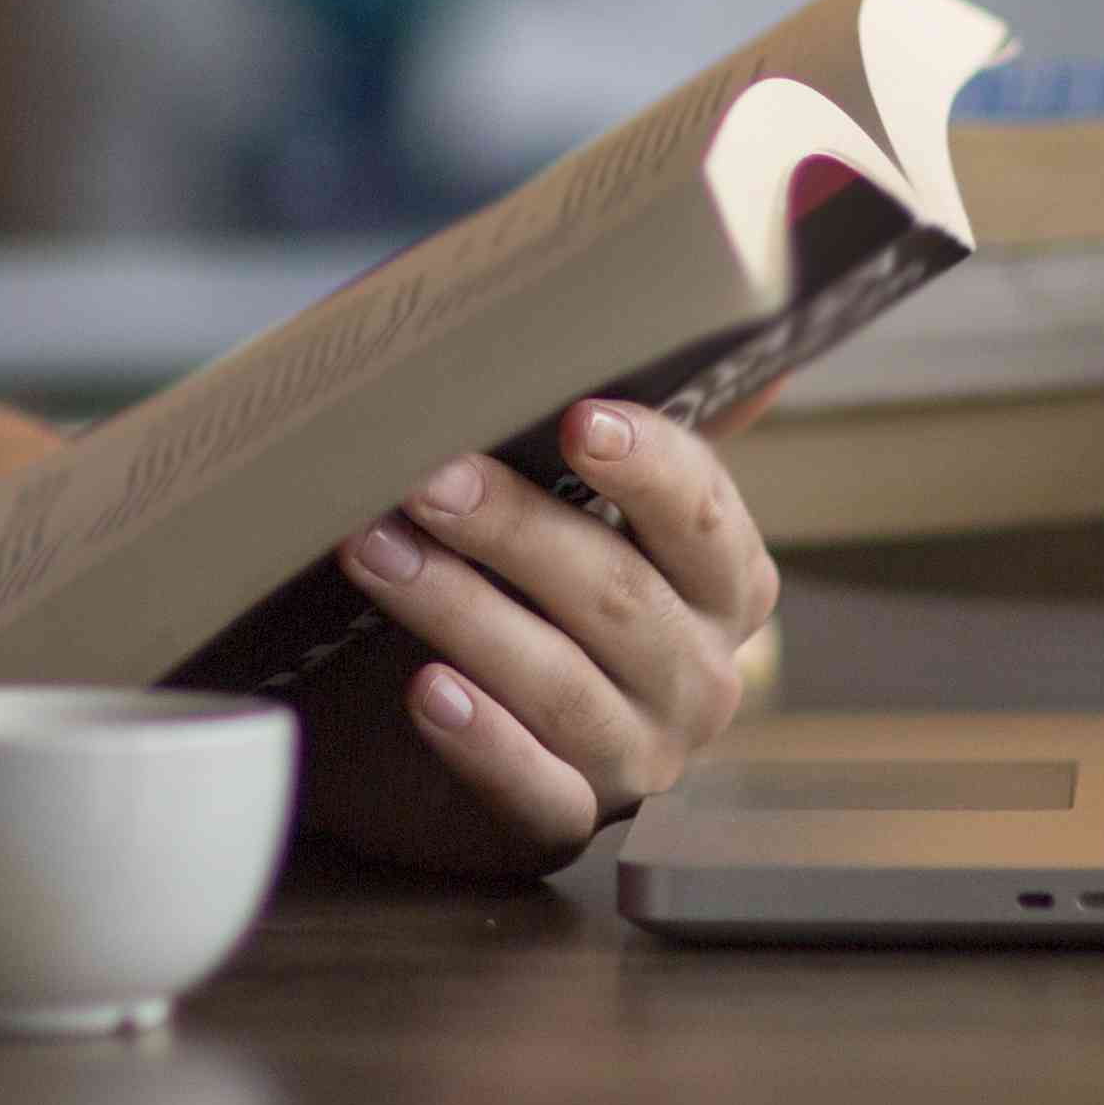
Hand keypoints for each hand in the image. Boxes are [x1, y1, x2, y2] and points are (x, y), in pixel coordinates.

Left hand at [296, 399, 778, 879]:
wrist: (441, 712)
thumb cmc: (521, 574)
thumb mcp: (567, 491)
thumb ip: (629, 411)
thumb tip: (729, 282)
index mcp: (724, 580)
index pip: (705, 515)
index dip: (647, 466)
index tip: (578, 420)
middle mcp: (700, 673)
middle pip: (617, 597)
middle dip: (515, 530)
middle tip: (425, 476)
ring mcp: (641, 755)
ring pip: (563, 685)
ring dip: (463, 613)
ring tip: (374, 553)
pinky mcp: (565, 822)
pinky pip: (536, 792)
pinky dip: (484, 742)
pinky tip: (428, 691)